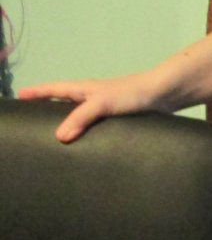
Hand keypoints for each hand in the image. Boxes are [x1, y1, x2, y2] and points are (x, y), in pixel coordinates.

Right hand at [18, 71, 164, 141]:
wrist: (164, 95)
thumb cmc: (131, 94)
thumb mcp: (102, 104)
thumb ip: (81, 118)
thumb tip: (59, 137)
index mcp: (83, 90)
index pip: (53, 90)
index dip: (36, 93)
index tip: (19, 97)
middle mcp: (91, 98)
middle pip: (63, 103)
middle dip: (46, 110)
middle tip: (31, 124)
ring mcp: (104, 109)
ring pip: (79, 116)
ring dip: (67, 125)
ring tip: (53, 142)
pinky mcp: (116, 120)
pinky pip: (94, 127)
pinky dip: (85, 135)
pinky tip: (85, 149)